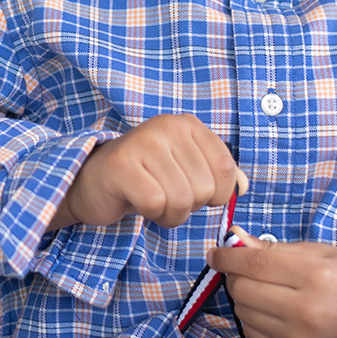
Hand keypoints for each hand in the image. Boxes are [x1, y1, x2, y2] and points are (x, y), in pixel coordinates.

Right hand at [50, 114, 245, 229]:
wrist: (92, 181)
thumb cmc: (145, 178)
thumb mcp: (186, 170)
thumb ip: (219, 175)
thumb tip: (243, 187)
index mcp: (187, 124)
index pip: (224, 170)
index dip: (214, 194)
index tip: (191, 188)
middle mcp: (166, 126)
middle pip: (203, 189)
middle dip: (187, 205)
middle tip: (164, 194)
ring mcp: (142, 142)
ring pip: (181, 199)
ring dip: (169, 213)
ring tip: (151, 199)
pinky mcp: (121, 165)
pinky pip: (156, 203)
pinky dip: (150, 213)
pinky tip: (137, 202)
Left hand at [208, 231, 336, 337]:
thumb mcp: (320, 253)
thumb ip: (274, 248)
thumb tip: (234, 239)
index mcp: (315, 276)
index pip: (252, 263)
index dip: (226, 256)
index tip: (215, 253)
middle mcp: (306, 311)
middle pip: (242, 289)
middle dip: (235, 276)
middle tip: (246, 270)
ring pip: (243, 312)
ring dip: (244, 298)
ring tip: (266, 291)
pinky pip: (254, 335)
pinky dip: (254, 319)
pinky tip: (272, 311)